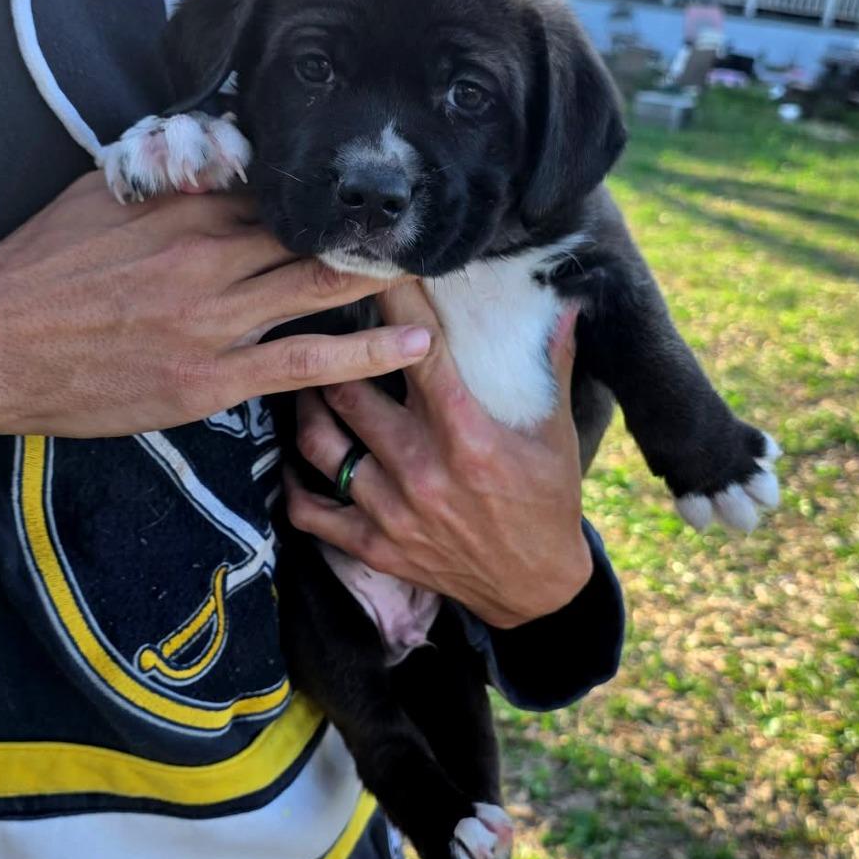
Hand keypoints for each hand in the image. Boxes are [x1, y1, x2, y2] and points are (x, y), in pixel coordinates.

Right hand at [0, 172, 429, 436]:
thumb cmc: (38, 272)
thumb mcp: (98, 198)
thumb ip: (165, 178)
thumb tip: (214, 156)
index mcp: (184, 208)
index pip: (277, 192)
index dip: (325, 199)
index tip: (364, 197)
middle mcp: (210, 255)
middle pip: (311, 236)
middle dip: (368, 233)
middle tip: (420, 229)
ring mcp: (217, 318)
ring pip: (320, 289)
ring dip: (383, 280)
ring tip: (434, 276)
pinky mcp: (216, 375)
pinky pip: (307, 361)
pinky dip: (366, 352)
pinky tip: (414, 344)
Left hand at [286, 284, 592, 628]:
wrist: (535, 588)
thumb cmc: (548, 503)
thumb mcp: (556, 435)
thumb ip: (552, 367)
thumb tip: (563, 305)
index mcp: (468, 438)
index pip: (421, 355)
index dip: (397, 304)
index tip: (380, 270)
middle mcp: (422, 472)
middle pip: (351, 393)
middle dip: (338, 353)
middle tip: (330, 328)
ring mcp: (392, 514)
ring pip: (322, 444)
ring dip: (310, 405)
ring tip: (311, 381)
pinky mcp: (375, 547)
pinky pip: (312, 512)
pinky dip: (295, 484)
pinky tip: (297, 457)